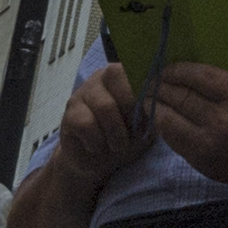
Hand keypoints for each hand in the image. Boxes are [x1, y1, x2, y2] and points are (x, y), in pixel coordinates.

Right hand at [50, 63, 146, 183]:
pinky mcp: (69, 114)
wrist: (97, 162)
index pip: (135, 65)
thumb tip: (158, 101)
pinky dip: (97, 141)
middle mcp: (101, 77)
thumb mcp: (146, 124)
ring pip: (105, 105)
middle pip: (116, 75)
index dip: (145, 88)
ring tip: (118, 146)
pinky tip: (97, 146)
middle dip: (131, 107)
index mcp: (123, 75)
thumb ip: (152, 109)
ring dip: (116, 133)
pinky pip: (87, 124)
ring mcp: (82, 93)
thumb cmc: (125, 138)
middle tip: (135, 131)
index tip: (150, 113)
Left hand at [147, 61, 227, 190]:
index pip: (200, 77)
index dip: (178, 69)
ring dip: (155, 105)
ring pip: (170, 119)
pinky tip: (159, 117)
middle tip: (152, 80)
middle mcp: (224, 121)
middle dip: (161, 85)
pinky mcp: (201, 161)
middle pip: (181, 96)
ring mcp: (210, 144)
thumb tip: (194, 70)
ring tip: (149, 97)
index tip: (167, 67)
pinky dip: (163, 125)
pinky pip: (172, 139)